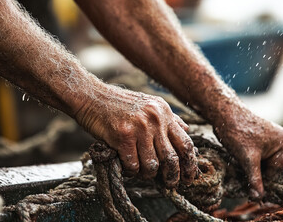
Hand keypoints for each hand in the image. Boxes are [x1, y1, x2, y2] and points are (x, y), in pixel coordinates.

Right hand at [75, 83, 197, 187]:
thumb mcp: (149, 104)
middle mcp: (155, 119)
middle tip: (169, 184)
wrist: (91, 96)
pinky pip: (133, 165)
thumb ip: (168, 118)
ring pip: (152, 165)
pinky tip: (127, 167)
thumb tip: (186, 130)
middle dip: (172, 176)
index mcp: (164, 112)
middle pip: (172, 158)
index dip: (190, 164)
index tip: (189, 177)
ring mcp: (140, 127)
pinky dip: (131, 171)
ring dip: (147, 174)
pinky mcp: (123, 136)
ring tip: (141, 172)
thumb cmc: (118, 104)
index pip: (186, 143)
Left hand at [213, 108, 282, 199]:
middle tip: (252, 193)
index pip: (282, 173)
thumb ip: (254, 179)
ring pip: (268, 166)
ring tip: (247, 183)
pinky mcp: (262, 142)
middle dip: (264, 180)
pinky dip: (254, 167)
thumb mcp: (247, 158)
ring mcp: (272, 141)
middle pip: (276, 170)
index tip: (261, 198)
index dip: (271, 186)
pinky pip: (262, 159)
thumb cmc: (237, 131)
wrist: (224, 114)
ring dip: (258, 175)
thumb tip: (258, 197)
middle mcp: (282, 142)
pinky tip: (245, 172)